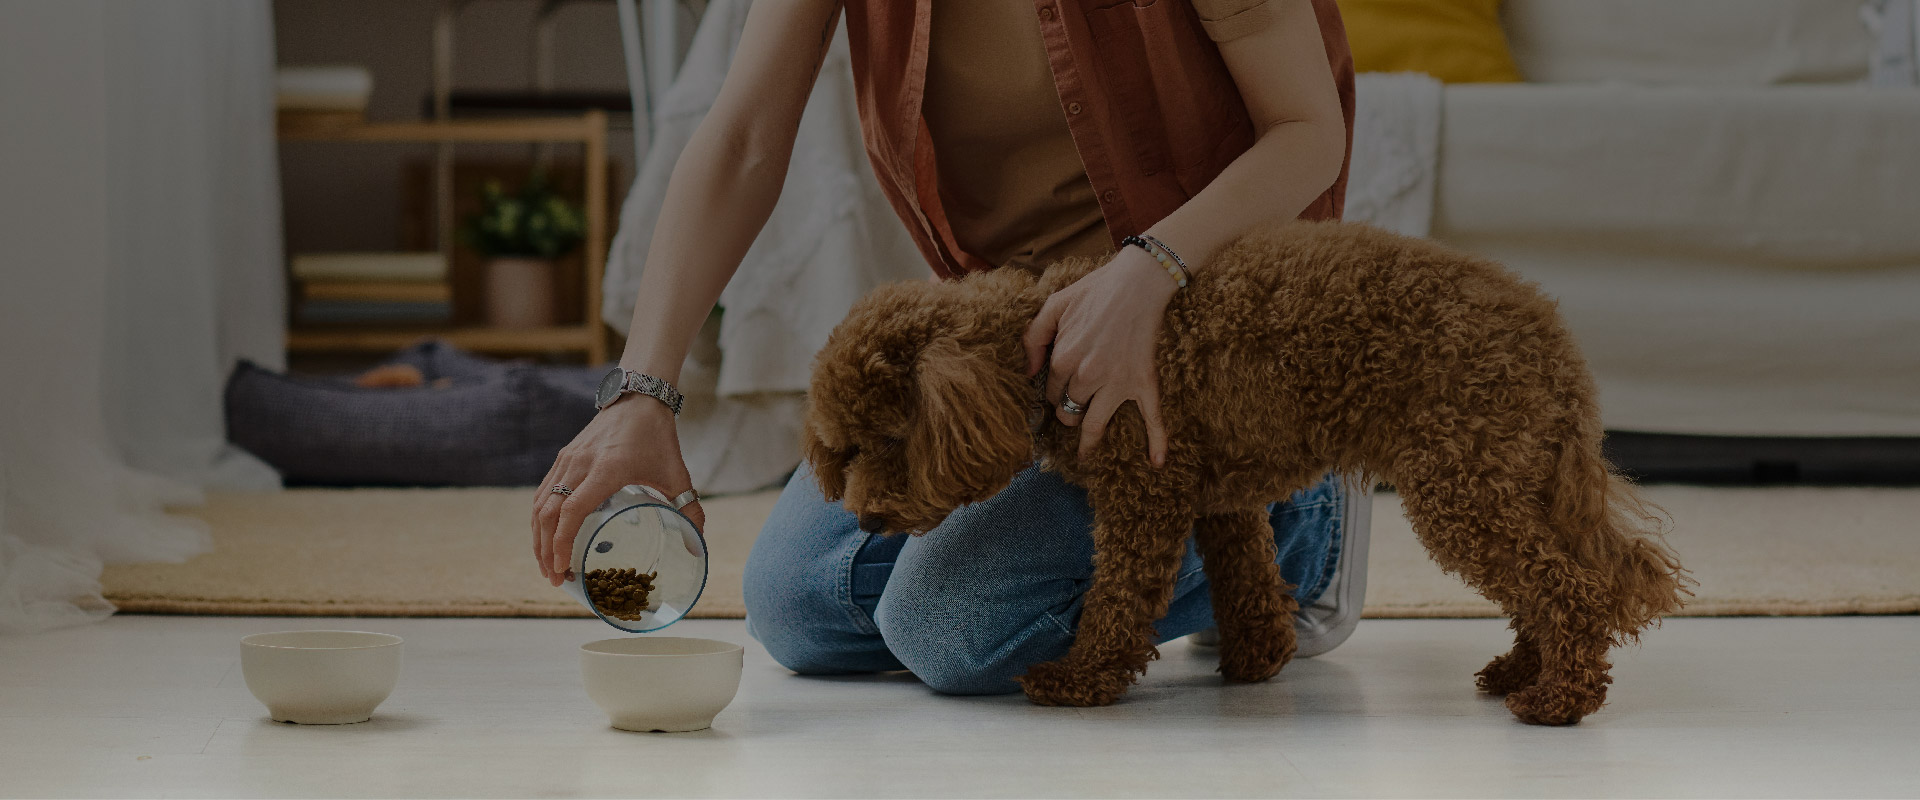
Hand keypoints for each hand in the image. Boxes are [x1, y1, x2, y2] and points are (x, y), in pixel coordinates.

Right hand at [532, 395, 705, 586]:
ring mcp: (567, 460)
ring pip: (540, 504)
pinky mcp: (563, 457)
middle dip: (546, 551)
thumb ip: (690, 508)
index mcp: (606, 470)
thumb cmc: (658, 436)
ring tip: (548, 566)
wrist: (638, 397)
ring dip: (538, 538)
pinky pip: (543, 492)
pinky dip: (539, 519)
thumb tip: (698, 544)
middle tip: (555, 580)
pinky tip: (545, 537)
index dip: (562, 542)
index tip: (562, 569)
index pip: (572, 511)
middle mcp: (580, 465)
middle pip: (548, 514)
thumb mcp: (677, 473)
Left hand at [1021, 245, 1176, 464]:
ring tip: (1084, 451)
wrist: (1138, 281)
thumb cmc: (1095, 290)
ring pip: (1095, 424)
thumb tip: (1028, 371)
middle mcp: (1087, 378)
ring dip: (1087, 438)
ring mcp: (1117, 384)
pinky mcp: (1144, 383)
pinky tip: (1156, 462)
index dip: (1052, 390)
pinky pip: (1151, 418)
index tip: (1057, 389)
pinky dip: (1157, 441)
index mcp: (1063, 360)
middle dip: (1067, 412)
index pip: (1049, 391)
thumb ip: (1033, 337)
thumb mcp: (1054, 306)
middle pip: (1069, 411)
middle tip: (1072, 408)